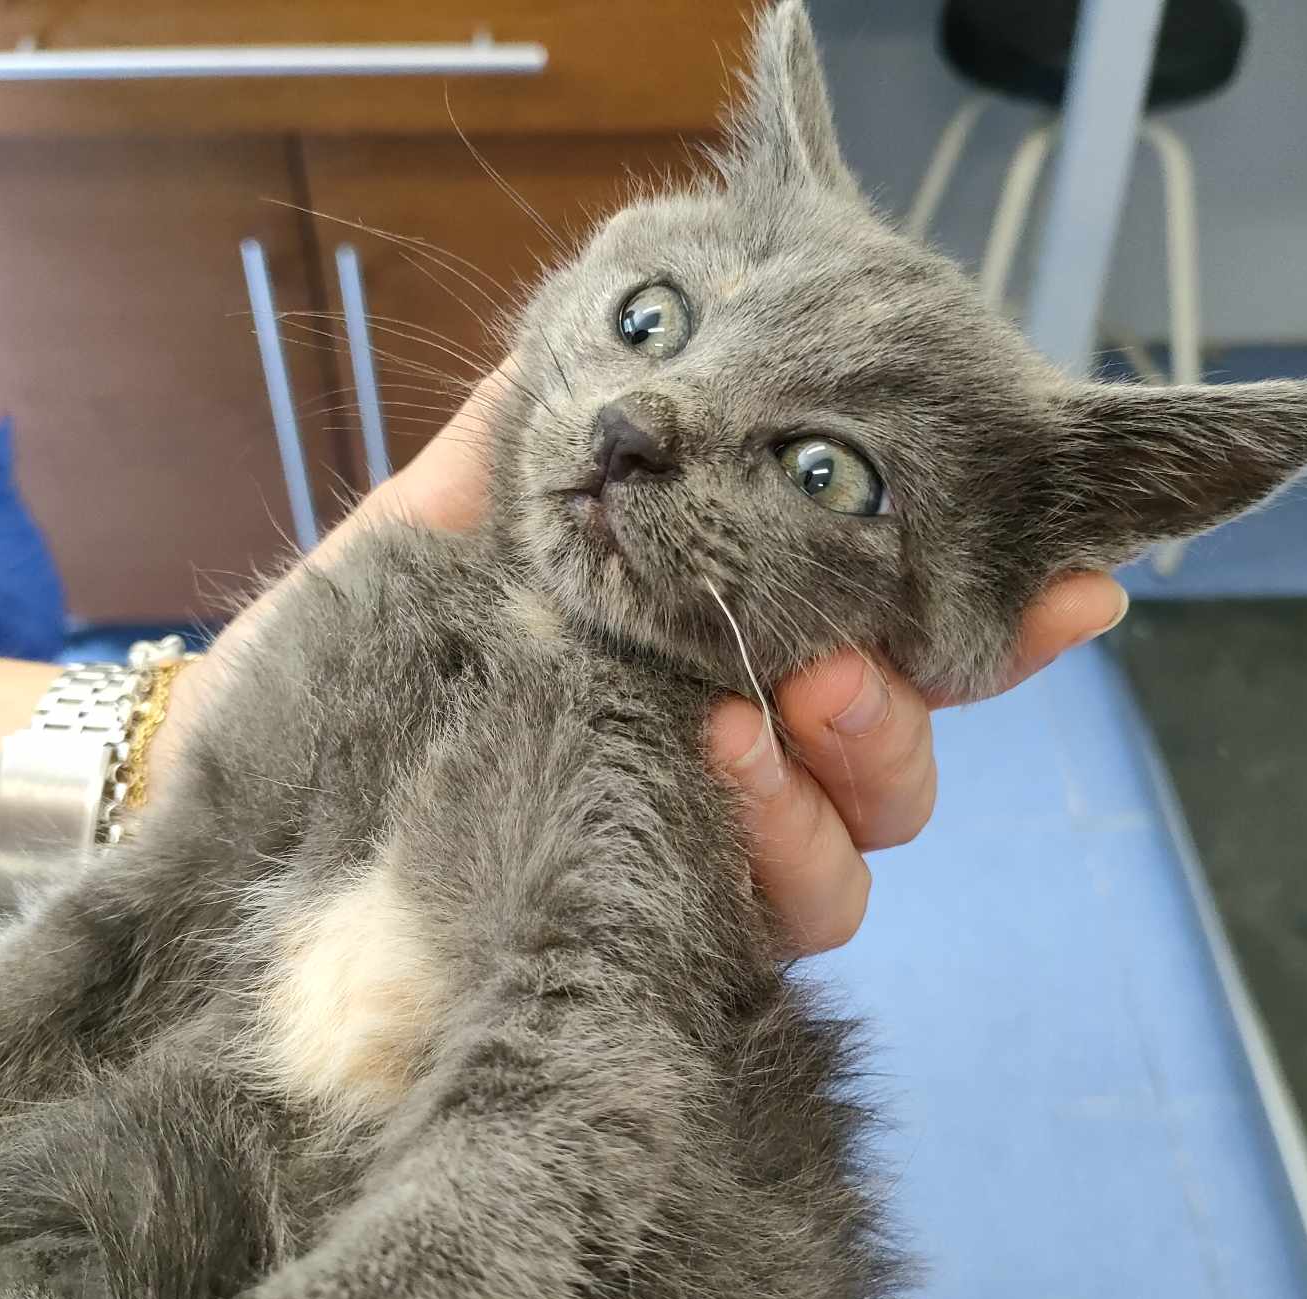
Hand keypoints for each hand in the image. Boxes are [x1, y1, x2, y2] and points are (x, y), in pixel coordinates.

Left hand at [0, 415, 66, 659]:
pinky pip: (27, 596)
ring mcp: (45, 579)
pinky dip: (8, 606)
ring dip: (9, 630)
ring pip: (33, 621)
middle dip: (9, 658)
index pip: (29, 675)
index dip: (4, 686)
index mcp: (34, 629)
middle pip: (35, 649)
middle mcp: (50, 609)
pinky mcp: (33, 556)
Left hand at [162, 368, 1126, 953]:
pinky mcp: (649, 956)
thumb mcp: (437, 531)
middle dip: (897, 709)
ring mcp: (695, 876)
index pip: (884, 650)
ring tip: (749, 722)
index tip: (1081, 581)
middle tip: (831, 659)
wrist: (225, 784)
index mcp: (710, 675)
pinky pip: (766, 939)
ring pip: (854, 862)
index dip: (992, 626)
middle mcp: (728, 784)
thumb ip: (536, 444)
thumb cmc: (338, 657)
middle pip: (896, 768)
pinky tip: (712, 788)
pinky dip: (768, 866)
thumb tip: (611, 334)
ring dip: (836, 793)